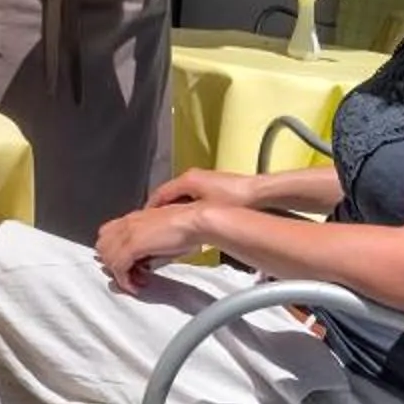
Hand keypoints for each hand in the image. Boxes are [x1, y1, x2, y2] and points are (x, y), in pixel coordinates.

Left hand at [94, 203, 204, 292]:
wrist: (195, 221)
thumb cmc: (186, 227)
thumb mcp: (161, 236)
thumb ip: (147, 246)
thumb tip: (143, 262)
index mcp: (133, 218)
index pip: (107, 234)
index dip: (113, 252)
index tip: (127, 266)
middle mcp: (127, 223)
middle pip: (102, 247)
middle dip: (114, 264)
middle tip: (131, 275)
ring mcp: (128, 233)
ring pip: (107, 258)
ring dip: (120, 274)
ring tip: (136, 282)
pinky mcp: (133, 244)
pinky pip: (118, 267)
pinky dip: (125, 281)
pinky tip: (136, 286)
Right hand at [145, 168, 265, 213]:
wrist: (260, 194)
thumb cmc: (235, 198)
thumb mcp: (203, 208)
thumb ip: (182, 212)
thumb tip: (166, 219)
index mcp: (187, 180)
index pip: (159, 194)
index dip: (150, 209)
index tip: (144, 221)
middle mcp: (193, 177)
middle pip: (168, 195)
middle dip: (161, 210)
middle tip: (155, 225)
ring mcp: (204, 181)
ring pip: (180, 197)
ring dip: (174, 210)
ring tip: (170, 226)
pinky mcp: (215, 188)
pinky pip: (192, 199)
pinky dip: (186, 209)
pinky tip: (190, 222)